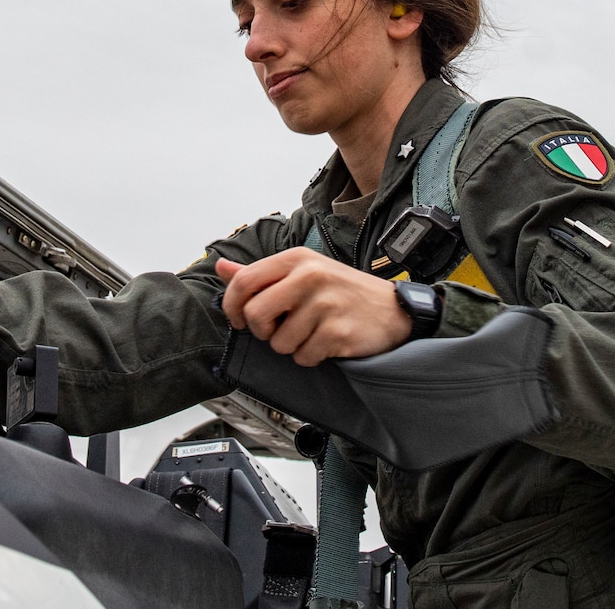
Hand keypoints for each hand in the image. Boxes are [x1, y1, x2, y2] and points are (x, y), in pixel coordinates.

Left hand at [214, 250, 412, 366]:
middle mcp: (309, 277)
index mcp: (296, 259)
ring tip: (311, 332)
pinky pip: (303, 357)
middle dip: (262, 331)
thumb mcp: (302, 271)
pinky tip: (326, 343)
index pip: (244, 281)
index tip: (238, 319)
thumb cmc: (341, 291)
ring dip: (291, 346)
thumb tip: (221, 267)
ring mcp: (325, 304)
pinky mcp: (337, 332)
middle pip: (255, 315)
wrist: (393, 310)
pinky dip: (310, 357)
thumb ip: (260, 273)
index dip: (232, 305)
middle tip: (278, 330)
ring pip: (279, 342)